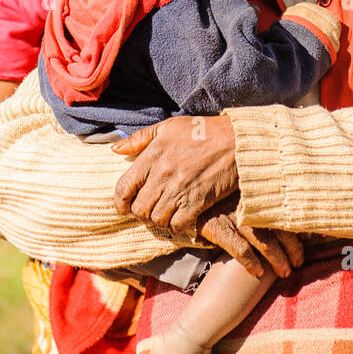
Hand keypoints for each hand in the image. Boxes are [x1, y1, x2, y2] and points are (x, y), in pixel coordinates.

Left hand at [112, 115, 237, 234]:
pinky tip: (180, 219)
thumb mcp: (168, 127)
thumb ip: (140, 138)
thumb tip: (115, 149)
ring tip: (164, 214)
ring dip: (158, 220)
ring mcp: (181, 189)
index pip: (124, 186)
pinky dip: (176, 226)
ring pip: (156, 219)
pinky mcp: (198, 201)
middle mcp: (164, 174)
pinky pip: (178, 225)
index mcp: (153, 155)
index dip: (119, 202)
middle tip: (148, 210)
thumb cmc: (202, 131)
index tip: (123, 207)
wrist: (237, 141)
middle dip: (140, 213)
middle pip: (139, 208)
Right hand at [198, 200, 303, 279]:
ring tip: (285, 272)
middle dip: (293, 248)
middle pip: (279, 228)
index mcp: (258, 194)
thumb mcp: (246, 195)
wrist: (189, 201)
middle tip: (298, 263)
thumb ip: (267, 204)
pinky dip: (251, 262)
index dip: (301, 228)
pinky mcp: (217, 228)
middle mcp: (248, 204)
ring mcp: (233, 215)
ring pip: (264, 241)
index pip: (286, 212)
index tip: (313, 239)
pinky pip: (240, 249)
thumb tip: (301, 223)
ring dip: (277, 259)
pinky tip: (258, 273)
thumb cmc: (223, 201)